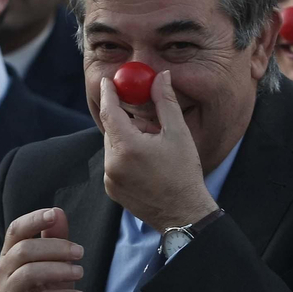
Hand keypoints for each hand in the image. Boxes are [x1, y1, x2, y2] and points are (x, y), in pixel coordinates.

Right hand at [0, 207, 84, 291]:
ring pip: (29, 274)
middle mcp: (3, 271)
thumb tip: (58, 212)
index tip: (54, 214)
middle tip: (80, 252)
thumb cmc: (45, 291)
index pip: (16, 230)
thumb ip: (55, 238)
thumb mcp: (54, 263)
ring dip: (59, 271)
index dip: (34, 219)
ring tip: (80, 273)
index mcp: (10, 254)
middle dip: (55, 248)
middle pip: (24, 250)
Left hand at [98, 71, 216, 230]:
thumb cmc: (184, 173)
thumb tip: (160, 77)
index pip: (109, 111)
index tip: (108, 81)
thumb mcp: (178, 134)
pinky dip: (125, 156)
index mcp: (128, 147)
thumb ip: (165, 102)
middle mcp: (113, 163)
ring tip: (153, 148)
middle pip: (111, 128)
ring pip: (113, 146)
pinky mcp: (112, 189)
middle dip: (126, 119)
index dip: (108, 93)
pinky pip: (114, 163)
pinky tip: (147, 164)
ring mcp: (110, 178)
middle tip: (147, 120)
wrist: (184, 214)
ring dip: (127, 139)